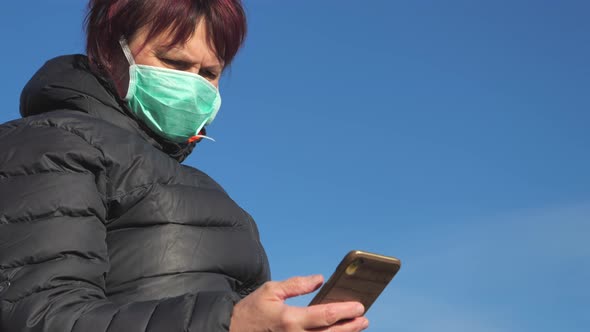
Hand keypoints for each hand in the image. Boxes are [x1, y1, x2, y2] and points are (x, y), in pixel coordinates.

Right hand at [229, 275, 368, 331]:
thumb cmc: (252, 311)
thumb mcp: (271, 290)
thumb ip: (297, 285)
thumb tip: (319, 279)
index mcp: (290, 319)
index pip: (325, 315)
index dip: (345, 311)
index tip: (359, 306)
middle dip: (351, 327)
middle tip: (364, 319)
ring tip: (356, 328)